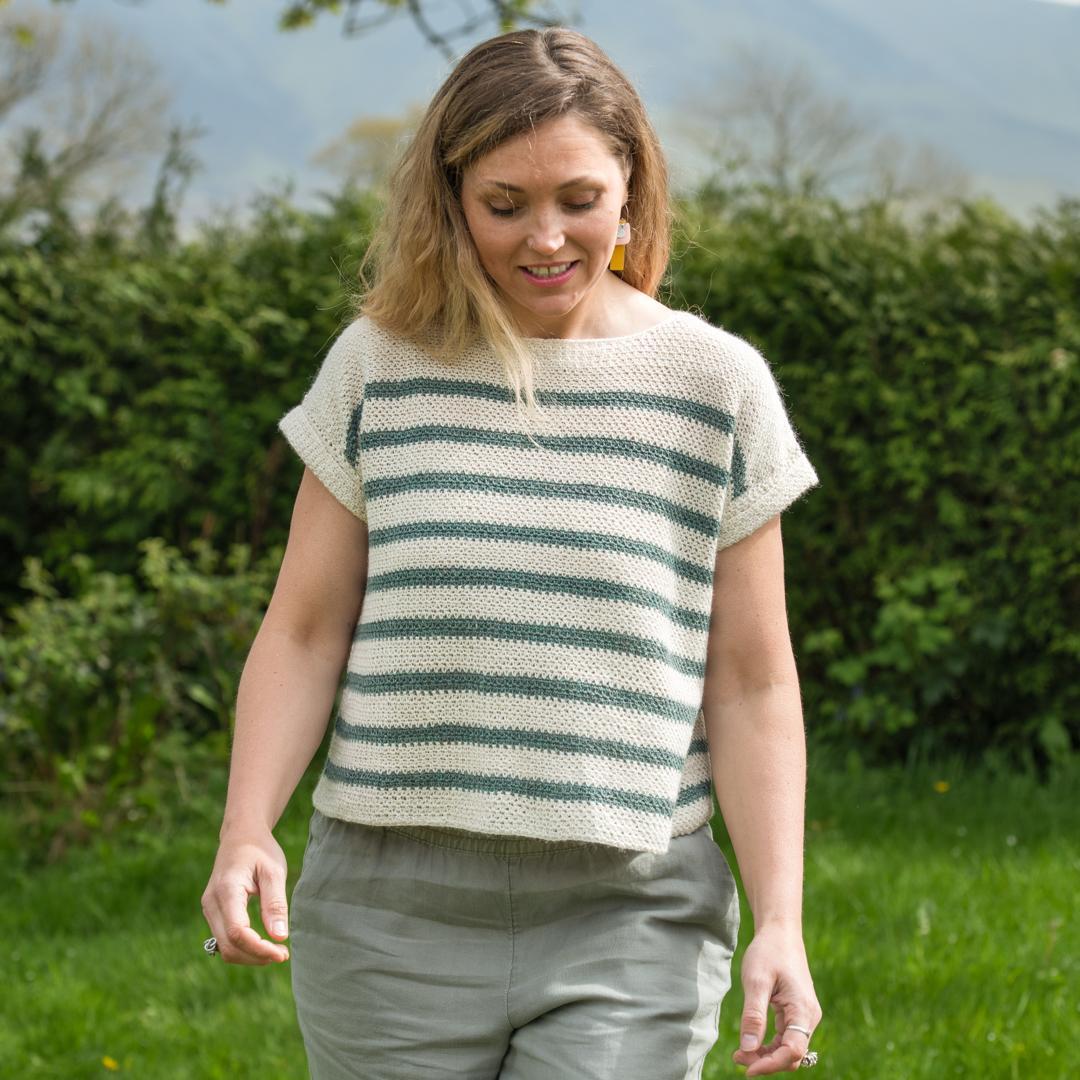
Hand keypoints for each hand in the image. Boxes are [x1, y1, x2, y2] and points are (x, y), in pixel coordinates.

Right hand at [201, 826, 290, 964]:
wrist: (241, 835)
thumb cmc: (260, 851)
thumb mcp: (274, 872)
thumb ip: (275, 904)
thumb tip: (280, 938)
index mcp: (226, 890)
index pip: (237, 932)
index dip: (259, 949)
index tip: (282, 953)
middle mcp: (211, 903)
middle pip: (228, 946)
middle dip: (255, 956)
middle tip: (282, 954)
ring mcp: (209, 908)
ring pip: (224, 947)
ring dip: (249, 955)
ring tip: (275, 951)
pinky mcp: (213, 912)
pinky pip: (223, 939)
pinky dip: (242, 948)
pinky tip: (262, 944)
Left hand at [732, 923, 821, 1074]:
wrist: (780, 932)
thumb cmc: (768, 952)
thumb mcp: (756, 981)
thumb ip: (753, 1015)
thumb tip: (748, 1049)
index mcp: (803, 1009)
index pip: (792, 1050)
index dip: (770, 1064)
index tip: (747, 1068)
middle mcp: (809, 1017)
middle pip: (791, 1054)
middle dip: (766, 1062)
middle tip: (738, 1057)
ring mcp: (805, 1016)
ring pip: (789, 1049)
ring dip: (767, 1055)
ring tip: (741, 1053)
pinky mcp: (797, 1013)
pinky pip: (787, 1038)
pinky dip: (770, 1045)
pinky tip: (751, 1043)